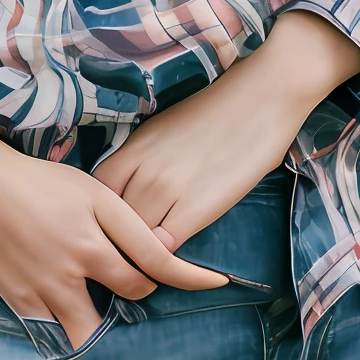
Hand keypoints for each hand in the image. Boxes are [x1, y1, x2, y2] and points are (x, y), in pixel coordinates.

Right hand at [0, 132, 232, 350]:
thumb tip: (161, 254)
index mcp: (99, 231)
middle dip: (143, 294)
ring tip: (113, 318)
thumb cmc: (41, 184)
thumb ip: (126, 225)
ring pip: (92, 331)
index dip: (193, 277)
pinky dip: (72, 328)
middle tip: (142, 286)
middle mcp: (78, 263)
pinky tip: (75, 317)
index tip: (218, 283)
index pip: (158, 263)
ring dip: (110, 329)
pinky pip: (57, 331)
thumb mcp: (91, 191)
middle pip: (130, 296)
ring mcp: (48, 287)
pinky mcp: (22, 301)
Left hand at [91, 10, 359, 248]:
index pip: (95, 193)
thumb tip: (130, 189)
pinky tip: (176, 263)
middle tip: (133, 255)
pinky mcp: (196, 207)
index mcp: (132, 147)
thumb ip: (142, 159)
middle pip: (111, 221)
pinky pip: (164, 249)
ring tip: (152, 264)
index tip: (114, 228)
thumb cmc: (220, 109)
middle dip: (118, 240)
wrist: (263, 95)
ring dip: (141, 254)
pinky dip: (165, 260)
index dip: (101, 215)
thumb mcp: (163, 129)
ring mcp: (166, 188)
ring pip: (134, 239)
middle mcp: (141, 168)